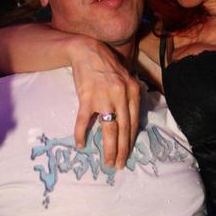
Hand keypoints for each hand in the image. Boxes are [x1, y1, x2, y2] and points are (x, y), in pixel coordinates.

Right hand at [68, 38, 140, 168]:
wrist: (87, 50)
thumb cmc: (107, 64)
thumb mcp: (126, 77)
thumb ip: (131, 95)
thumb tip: (132, 116)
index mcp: (133, 91)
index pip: (134, 122)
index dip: (131, 140)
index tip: (129, 152)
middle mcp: (121, 95)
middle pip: (124, 129)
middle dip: (123, 150)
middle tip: (120, 164)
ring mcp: (104, 97)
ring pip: (109, 129)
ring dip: (109, 148)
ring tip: (108, 161)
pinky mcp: (87, 98)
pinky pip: (84, 121)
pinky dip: (82, 134)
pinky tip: (81, 145)